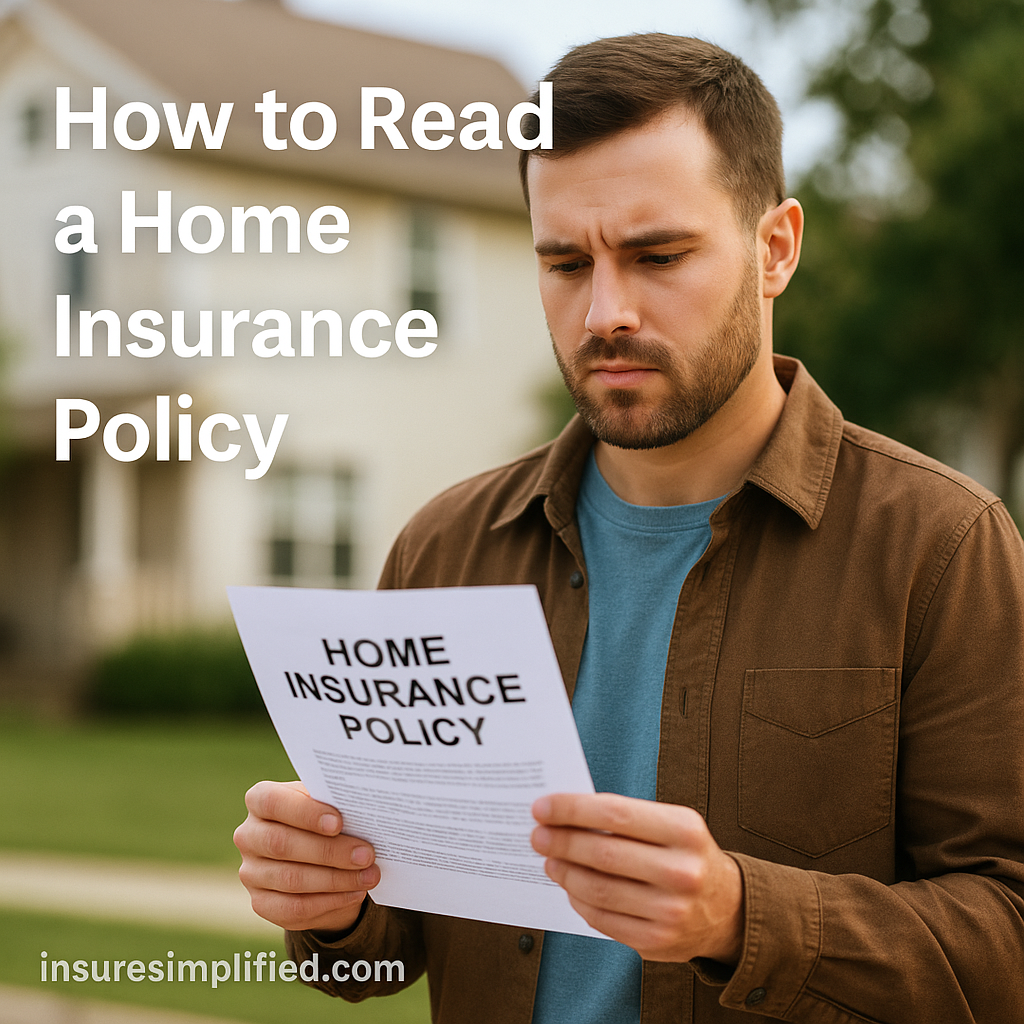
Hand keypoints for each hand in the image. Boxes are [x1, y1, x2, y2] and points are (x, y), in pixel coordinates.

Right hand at [234, 780, 378, 932]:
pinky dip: (329, 902)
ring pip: (291, 879)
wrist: (317, 855)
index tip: (338, 823)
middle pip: (282, 844)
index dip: (305, 813)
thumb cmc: (324, 818)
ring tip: (369, 876)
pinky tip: (355, 893)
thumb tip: (362, 814)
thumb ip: (335, 805)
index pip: (272, 802)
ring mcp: (251, 872)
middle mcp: (248, 835)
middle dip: (329, 851)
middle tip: (366, 855)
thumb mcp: (327, 804)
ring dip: (336, 879)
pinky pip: (294, 908)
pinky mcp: (260, 903)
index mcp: (260, 800)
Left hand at [531, 792, 743, 963]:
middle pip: (603, 853)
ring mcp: (671, 911)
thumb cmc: (686, 855)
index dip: (572, 809)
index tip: (542, 807)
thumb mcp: (671, 825)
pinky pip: (603, 919)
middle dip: (561, 842)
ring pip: (598, 889)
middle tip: (537, 835)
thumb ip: (626, 818)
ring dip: (565, 872)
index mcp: (684, 830)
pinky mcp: (657, 941)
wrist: (727, 908)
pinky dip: (579, 901)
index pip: (615, 812)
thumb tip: (565, 814)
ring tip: (550, 860)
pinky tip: (571, 886)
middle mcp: (681, 871)